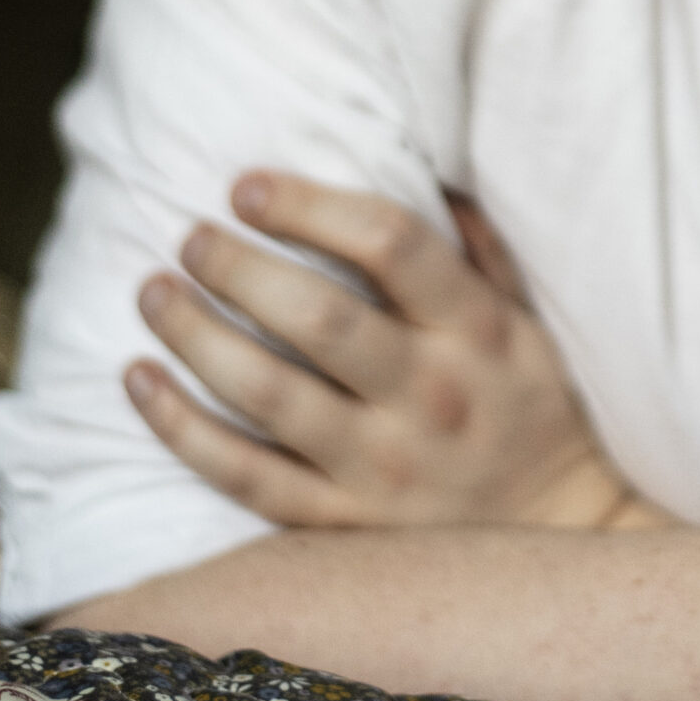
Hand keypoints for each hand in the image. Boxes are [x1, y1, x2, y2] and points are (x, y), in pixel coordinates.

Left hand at [127, 173, 663, 531]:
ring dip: (195, 335)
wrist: (560, 532)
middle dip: (237, 266)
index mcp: (477, 329)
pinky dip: (181, 428)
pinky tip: (139, 380)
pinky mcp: (344, 524)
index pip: (390, 244)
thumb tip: (422, 167)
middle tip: (190, 236)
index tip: (245, 185)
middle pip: (317, 316)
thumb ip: (475, 248)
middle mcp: (430, 395)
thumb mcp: (523, 319)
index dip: (309, 205)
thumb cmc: (531, 405)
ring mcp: (382, 468)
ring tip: (153, 291)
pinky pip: (245, 475)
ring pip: (267, 393)